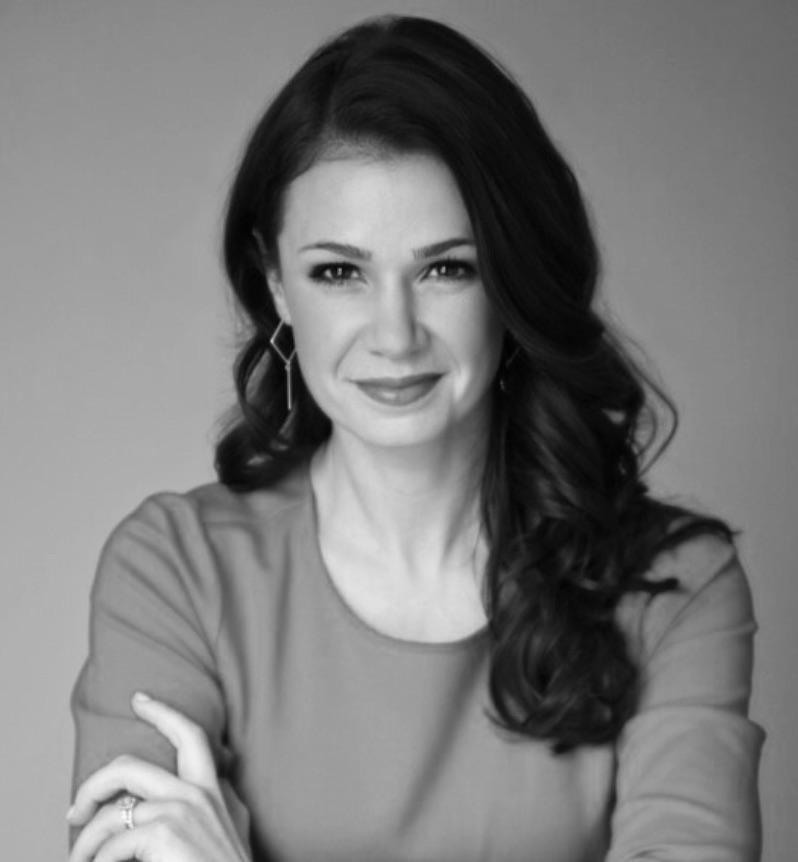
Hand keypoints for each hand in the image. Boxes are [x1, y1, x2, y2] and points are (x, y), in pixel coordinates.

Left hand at [68, 692, 250, 861]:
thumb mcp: (231, 828)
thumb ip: (219, 803)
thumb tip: (190, 795)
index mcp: (214, 790)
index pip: (190, 736)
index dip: (162, 712)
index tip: (140, 699)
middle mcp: (198, 793)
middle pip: (130, 767)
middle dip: (93, 786)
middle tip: (76, 809)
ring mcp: (181, 811)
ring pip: (112, 811)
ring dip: (85, 838)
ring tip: (78, 858)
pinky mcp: (164, 833)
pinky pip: (112, 845)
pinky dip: (98, 861)